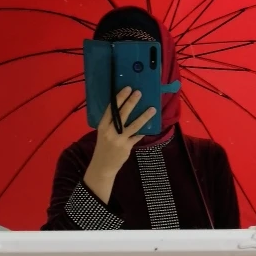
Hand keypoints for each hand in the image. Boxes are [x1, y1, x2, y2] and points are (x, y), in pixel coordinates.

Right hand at [83, 87, 155, 204]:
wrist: (102, 166)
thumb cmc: (103, 147)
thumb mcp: (103, 133)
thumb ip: (111, 123)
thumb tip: (124, 109)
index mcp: (102, 126)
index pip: (111, 109)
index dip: (119, 98)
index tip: (126, 88)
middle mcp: (110, 132)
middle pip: (122, 114)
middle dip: (131, 102)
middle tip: (139, 92)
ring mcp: (119, 140)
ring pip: (134, 125)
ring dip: (144, 116)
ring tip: (152, 108)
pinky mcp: (127, 147)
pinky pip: (137, 136)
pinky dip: (143, 130)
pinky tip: (151, 124)